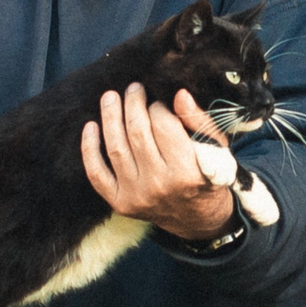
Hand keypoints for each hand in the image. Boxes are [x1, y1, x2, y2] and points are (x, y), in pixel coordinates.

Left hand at [82, 84, 235, 240]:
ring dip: (109, 117)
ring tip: (110, 97)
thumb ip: (199, 121)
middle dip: (133, 104)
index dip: (158, 106)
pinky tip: (90, 126)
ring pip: (116, 148)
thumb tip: (178, 94)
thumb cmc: (207, 175)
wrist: (197, 217)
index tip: (158, 102)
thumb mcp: (216, 148)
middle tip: (133, 89)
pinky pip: (96, 174)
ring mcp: (136, 195)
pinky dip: (89, 149)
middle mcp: (159, 185)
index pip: (164, 125)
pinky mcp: (120, 203)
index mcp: (187, 170)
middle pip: (137, 133)